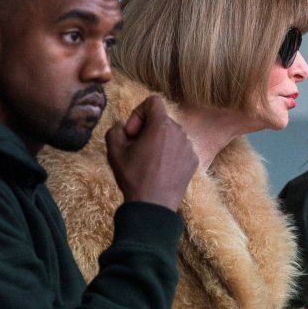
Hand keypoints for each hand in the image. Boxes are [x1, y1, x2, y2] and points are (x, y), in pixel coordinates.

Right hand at [105, 95, 198, 210]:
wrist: (153, 206)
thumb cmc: (134, 177)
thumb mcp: (114, 151)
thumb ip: (115, 129)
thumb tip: (123, 124)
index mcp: (162, 125)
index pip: (152, 102)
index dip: (138, 113)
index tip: (132, 134)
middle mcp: (180, 132)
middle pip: (161, 120)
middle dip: (146, 130)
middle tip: (136, 149)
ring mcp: (189, 148)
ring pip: (170, 135)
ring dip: (158, 142)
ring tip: (147, 162)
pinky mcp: (193, 162)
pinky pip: (179, 149)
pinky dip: (169, 155)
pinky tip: (159, 171)